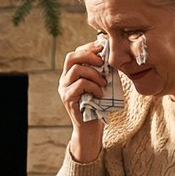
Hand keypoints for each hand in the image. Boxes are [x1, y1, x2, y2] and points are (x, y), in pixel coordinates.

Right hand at [59, 39, 107, 162]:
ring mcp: (64, 89)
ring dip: (94, 74)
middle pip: (71, 57)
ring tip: (104, 83)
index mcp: (71, 74)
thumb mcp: (100, 84)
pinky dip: (93, 87)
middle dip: (89, 55)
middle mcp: (64, 79)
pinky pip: (80, 85)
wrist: (91, 128)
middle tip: (103, 63)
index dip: (88, 48)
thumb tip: (110, 55)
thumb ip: (101, 71)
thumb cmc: (98, 105)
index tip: (103, 48)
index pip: (75, 53)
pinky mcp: (67, 98)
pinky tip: (100, 94)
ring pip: (76, 69)